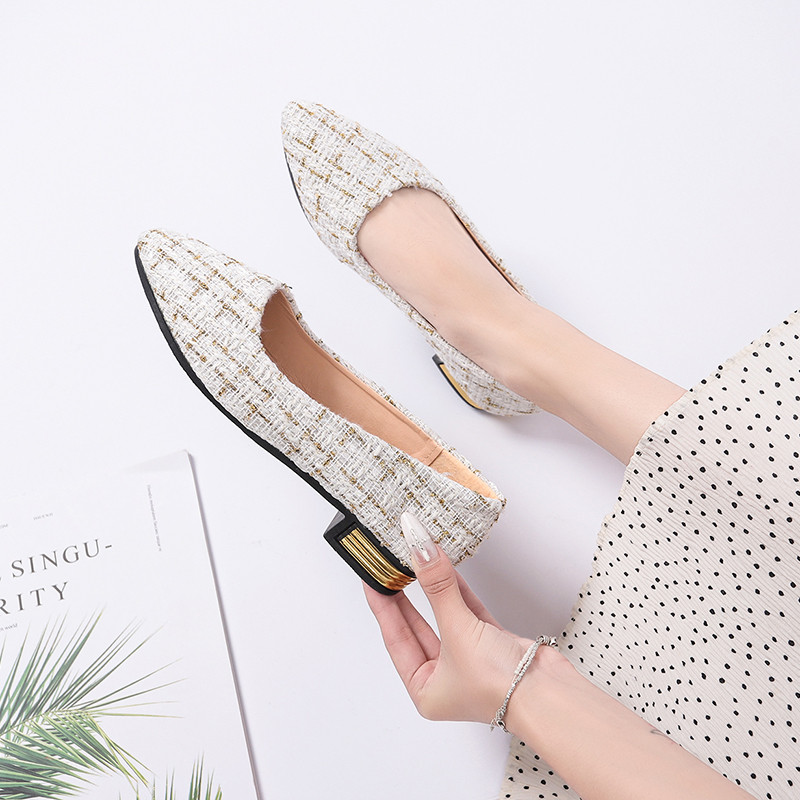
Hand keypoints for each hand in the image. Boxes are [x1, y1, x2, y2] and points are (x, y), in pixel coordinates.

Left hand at [364, 512, 531, 723]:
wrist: (549, 694)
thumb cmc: (500, 687)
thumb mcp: (457, 631)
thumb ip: (437, 587)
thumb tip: (420, 550)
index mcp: (425, 689)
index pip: (395, 637)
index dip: (382, 605)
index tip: (373, 577)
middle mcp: (445, 676)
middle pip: (417, 625)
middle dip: (405, 593)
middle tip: (390, 564)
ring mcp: (469, 658)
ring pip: (443, 614)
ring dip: (433, 586)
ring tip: (417, 558)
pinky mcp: (492, 643)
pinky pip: (467, 611)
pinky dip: (458, 590)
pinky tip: (447, 569)